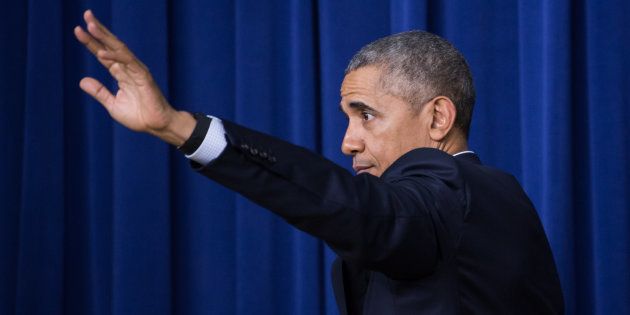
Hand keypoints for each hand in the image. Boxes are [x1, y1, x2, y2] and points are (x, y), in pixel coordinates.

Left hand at [74, 10, 193, 145]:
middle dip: (98, 30)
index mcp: (120, 73)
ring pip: (119, 49)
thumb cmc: (139, 116)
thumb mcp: (113, 105)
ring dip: (105, 36)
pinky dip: (114, 56)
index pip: (103, 54)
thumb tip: (81, 80)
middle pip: (111, 45)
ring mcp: (136, 70)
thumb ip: (99, 92)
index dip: (91, 42)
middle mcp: (128, 68)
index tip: (78, 30)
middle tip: (86, 14)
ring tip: (91, 26)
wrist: (155, 126)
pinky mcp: (144, 76)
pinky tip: (101, 52)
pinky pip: (128, 62)